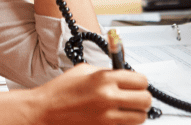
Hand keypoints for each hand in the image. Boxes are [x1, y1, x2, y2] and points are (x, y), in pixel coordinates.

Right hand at [29, 64, 151, 124]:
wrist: (44, 111)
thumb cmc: (60, 91)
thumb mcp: (84, 71)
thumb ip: (107, 72)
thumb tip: (124, 75)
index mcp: (104, 79)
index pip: (141, 80)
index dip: (140, 82)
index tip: (136, 83)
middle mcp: (108, 98)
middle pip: (146, 100)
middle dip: (143, 98)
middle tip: (136, 97)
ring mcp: (106, 118)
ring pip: (140, 118)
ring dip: (136, 113)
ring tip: (127, 109)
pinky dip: (124, 123)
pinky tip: (116, 117)